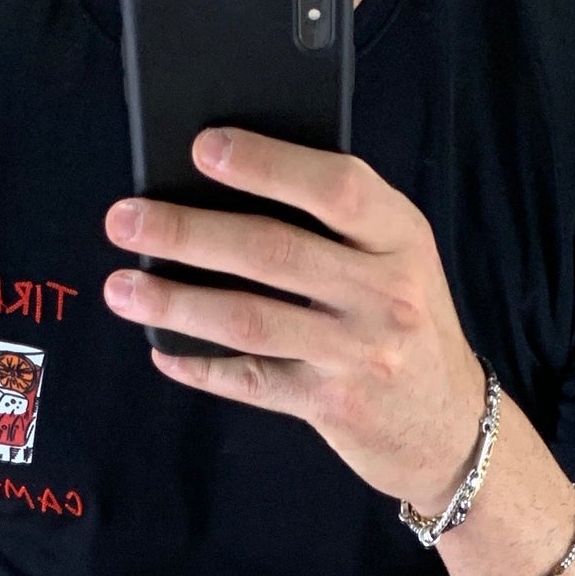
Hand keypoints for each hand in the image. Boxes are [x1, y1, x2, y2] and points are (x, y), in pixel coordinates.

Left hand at [103, 129, 488, 516]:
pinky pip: (252, 380)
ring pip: (251, 318)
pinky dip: (201, 364)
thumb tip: (228, 188)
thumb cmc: (407, 325)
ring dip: (176, 301)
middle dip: (189, 231)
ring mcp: (359, 354)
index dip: (267, 163)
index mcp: (402, 237)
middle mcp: (386, 294)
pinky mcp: (333, 406)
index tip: (202, 146)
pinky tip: (161, 348)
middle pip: (273, 250)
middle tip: (125, 220)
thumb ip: (338, 225)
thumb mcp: (398, 261)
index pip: (336, 186)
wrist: (453, 429)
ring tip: (121, 286)